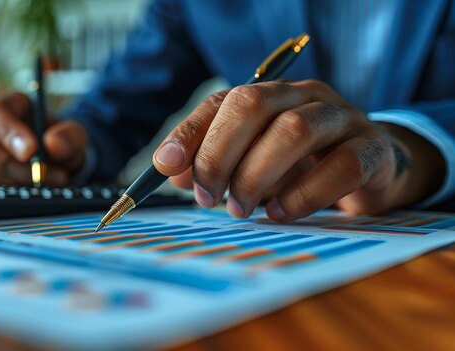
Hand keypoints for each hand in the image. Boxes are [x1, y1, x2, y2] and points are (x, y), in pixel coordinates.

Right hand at [0, 92, 87, 185]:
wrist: (59, 165)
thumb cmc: (61, 142)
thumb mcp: (74, 136)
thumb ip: (68, 136)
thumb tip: (53, 144)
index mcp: (7, 106)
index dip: (7, 132)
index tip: (30, 150)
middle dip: (4, 160)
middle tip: (35, 174)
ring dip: (9, 179)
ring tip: (41, 182)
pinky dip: (5, 191)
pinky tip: (28, 191)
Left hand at [152, 80, 444, 220]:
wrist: (371, 165)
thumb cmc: (301, 164)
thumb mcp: (253, 160)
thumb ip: (215, 162)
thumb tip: (175, 175)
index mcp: (271, 94)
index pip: (223, 101)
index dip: (190, 133)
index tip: (165, 167)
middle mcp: (304, 96)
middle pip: (253, 105)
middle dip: (220, 155)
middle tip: (207, 197)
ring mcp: (342, 118)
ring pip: (294, 131)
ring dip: (256, 175)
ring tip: (240, 209)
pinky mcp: (371, 150)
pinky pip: (340, 167)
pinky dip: (303, 195)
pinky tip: (280, 213)